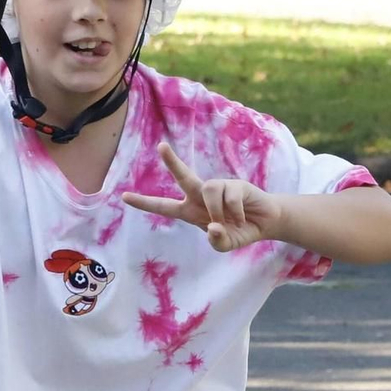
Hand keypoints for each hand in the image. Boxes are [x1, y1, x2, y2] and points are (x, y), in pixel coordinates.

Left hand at [121, 140, 279, 252]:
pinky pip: (230, 197)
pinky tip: (242, 216)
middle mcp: (201, 195)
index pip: (164, 206)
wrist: (266, 224)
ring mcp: (219, 187)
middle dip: (172, 161)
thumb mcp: (226, 244)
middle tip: (160, 146)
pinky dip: (235, 212)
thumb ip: (217, 242)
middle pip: (184, 176)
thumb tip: (212, 226)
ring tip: (231, 221)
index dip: (145, 203)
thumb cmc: (239, 231)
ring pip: (209, 190)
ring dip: (218, 210)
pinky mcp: (236, 184)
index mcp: (191, 211)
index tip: (124, 197)